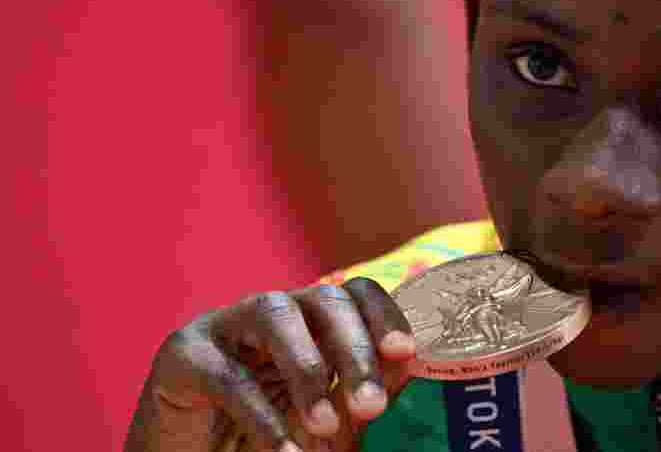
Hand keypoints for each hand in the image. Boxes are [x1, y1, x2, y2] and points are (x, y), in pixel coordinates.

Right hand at [125, 278, 416, 451]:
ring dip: (307, 368)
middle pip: (323, 300)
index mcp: (312, 321)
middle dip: (354, 349)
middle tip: (372, 406)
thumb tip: (406, 366)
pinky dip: (262, 417)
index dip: (384, 315)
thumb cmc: (266, 442)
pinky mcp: (183, 354)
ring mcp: (225, 324)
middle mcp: (273, 310)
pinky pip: (228, 375)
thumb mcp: (326, 420)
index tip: (405, 353)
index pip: (356, 293)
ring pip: (274, 313)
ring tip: (325, 426)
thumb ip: (360, 394)